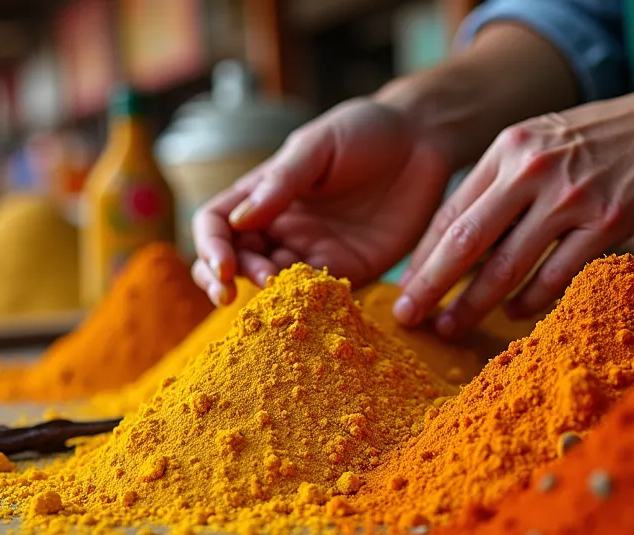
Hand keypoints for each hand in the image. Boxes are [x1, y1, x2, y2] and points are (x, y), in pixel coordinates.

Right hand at [191, 98, 452, 305]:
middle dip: (225, 280)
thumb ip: (282, 181)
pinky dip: (307, 305)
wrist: (422, 140)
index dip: (211, 247)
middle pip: (235, 262)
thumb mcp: (318, 145)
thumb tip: (239, 222)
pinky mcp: (350, 270)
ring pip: (273, 284)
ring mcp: (314, 251)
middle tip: (233, 293)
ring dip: (265, 293)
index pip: (216, 225)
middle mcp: (281, 227)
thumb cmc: (364, 130)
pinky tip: (310, 304)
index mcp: (262, 193)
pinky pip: (320, 296)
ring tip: (275, 291)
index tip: (223, 266)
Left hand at [395, 75, 633, 336]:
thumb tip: (456, 237)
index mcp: (509, 148)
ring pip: (507, 265)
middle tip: (408, 317)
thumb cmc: (602, 139)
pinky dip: (530, 299)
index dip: (423, 254)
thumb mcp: (542, 140)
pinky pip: (555, 274)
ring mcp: (570, 196)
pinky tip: (515, 313)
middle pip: (466, 240)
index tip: (404, 286)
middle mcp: (532, 169)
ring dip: (474, 303)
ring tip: (451, 326)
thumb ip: (502, 180)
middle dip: (431, 285)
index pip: (451, 210)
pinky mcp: (607, 222)